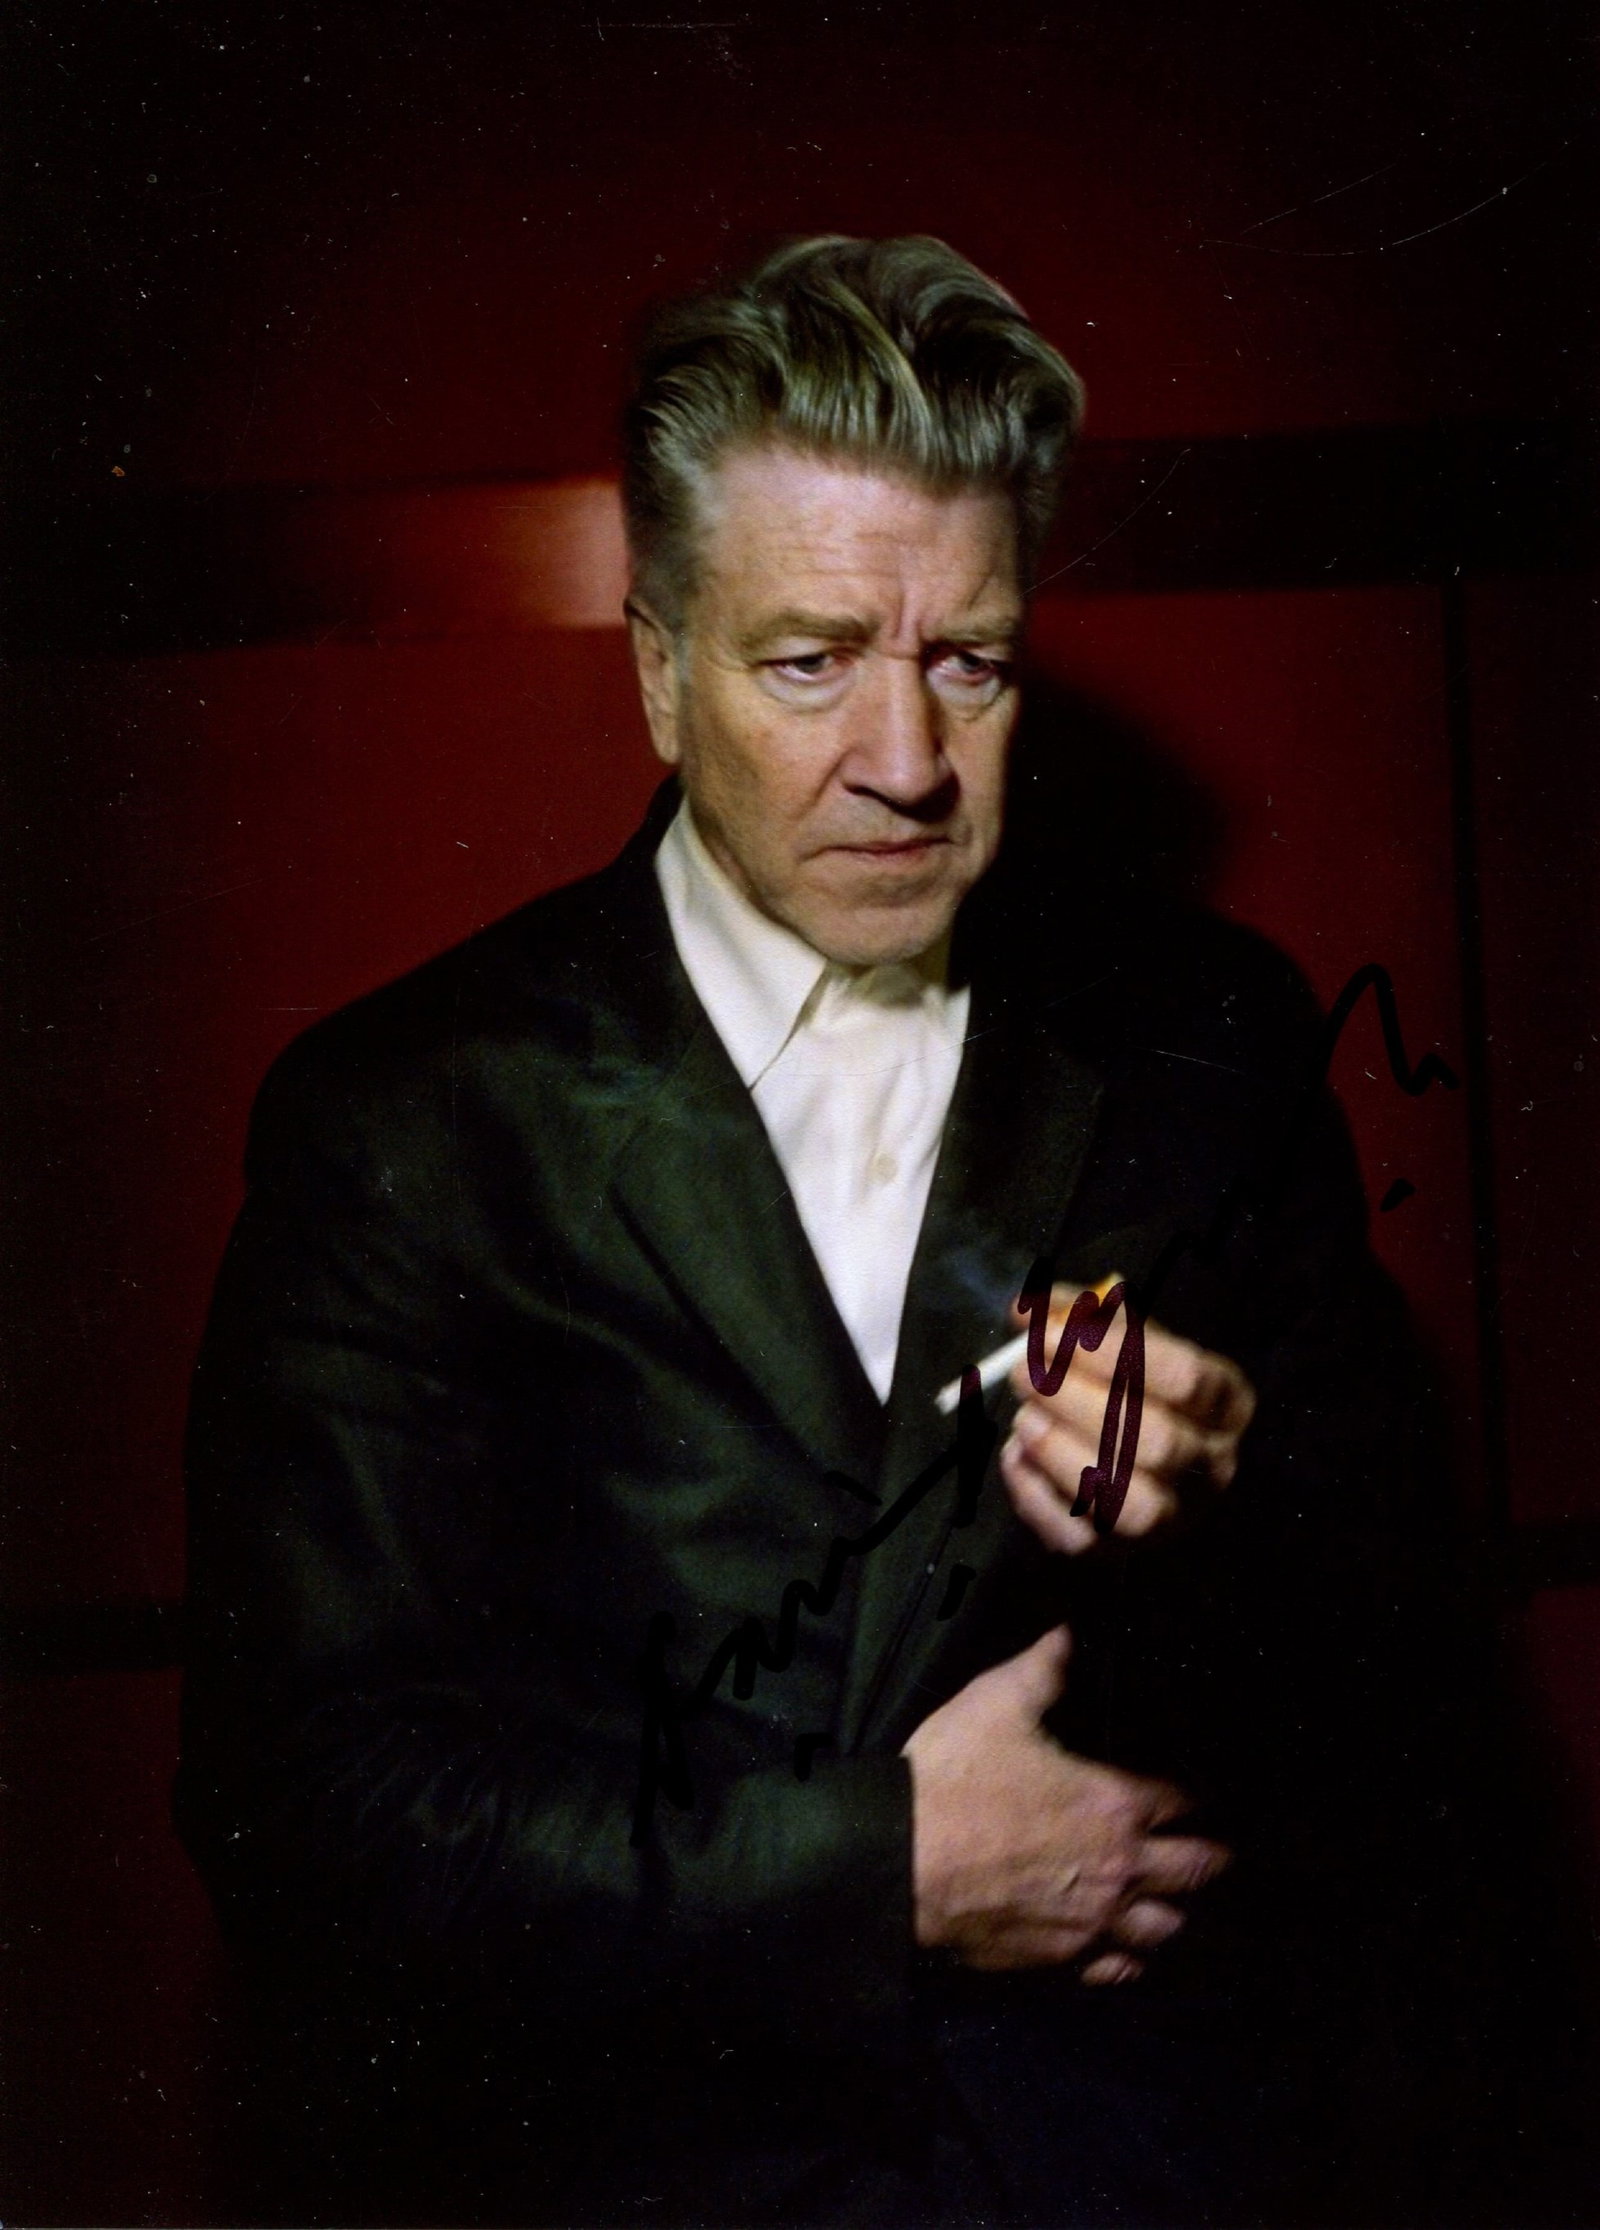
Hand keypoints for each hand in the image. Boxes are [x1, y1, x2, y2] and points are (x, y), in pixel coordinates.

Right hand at [903, 1626, 1228, 1977]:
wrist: (901, 1862)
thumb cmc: (953, 1778)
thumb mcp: (997, 1703)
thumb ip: (1043, 1669)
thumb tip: (1069, 1633)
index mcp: (1113, 1804)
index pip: (1181, 1801)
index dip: (1197, 1795)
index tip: (1205, 1794)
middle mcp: (1118, 1868)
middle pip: (1192, 1870)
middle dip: (1210, 1859)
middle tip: (1220, 1853)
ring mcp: (1092, 1921)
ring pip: (1163, 1927)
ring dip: (1175, 1911)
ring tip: (1178, 1902)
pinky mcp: (1060, 1959)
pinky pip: (1117, 1969)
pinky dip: (1131, 1960)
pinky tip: (1129, 1952)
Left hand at [1000, 1280, 1255, 1554]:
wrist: (1145, 1464)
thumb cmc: (1136, 1388)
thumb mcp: (1127, 1341)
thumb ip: (1080, 1320)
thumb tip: (1024, 1311)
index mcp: (1227, 1405)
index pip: (1185, 1380)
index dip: (1113, 1353)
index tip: (1056, 1332)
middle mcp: (1211, 1468)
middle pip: (1156, 1443)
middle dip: (1079, 1403)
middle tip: (1025, 1373)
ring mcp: (1171, 1518)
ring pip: (1127, 1503)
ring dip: (1063, 1454)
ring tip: (1024, 1417)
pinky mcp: (1120, 1553)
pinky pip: (1080, 1538)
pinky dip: (1038, 1497)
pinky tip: (1017, 1456)